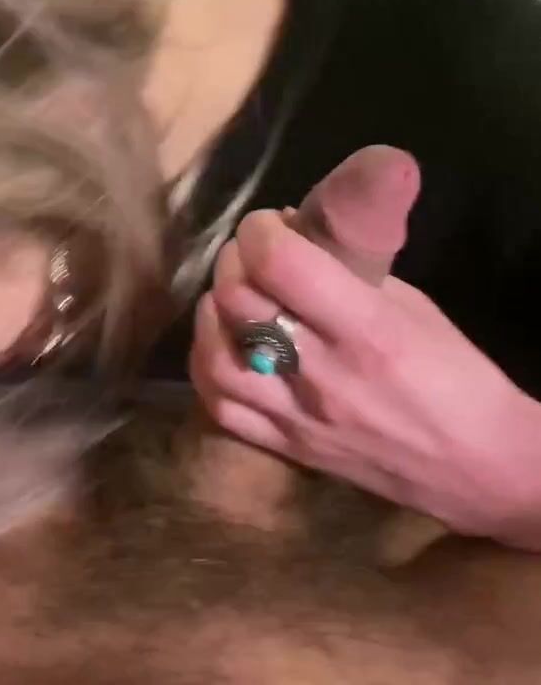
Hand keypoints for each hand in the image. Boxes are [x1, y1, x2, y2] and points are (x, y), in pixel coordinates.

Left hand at [192, 151, 540, 549]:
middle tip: (250, 252)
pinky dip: (210, 367)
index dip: (260, 231)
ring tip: (231, 296)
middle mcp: (324, 374)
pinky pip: (223, 408)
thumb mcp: (415, 308)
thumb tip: (296, 232)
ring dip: (213, 314)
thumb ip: (353, 273)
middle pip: (240, 303)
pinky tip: (225, 344)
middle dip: (235, 261)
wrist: (482, 469)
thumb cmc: (457, 376)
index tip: (268, 223)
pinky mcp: (289, 450)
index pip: (281, 265)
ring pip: (216, 359)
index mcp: (366, 330)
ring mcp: (300, 418)